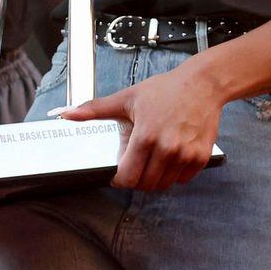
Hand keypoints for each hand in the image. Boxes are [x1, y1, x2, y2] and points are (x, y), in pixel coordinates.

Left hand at [60, 64, 222, 191]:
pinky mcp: (201, 157)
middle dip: (137, 178)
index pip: (128, 178)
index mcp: (145, 136)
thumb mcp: (128, 97)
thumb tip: (67, 114)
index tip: (120, 172)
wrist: (203, 84)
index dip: (120, 179)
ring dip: (156, 177)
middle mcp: (167, 149)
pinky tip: (171, 156)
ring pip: (164, 185)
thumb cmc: (165, 89)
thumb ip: (96, 109)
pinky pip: (183, 180)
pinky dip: (175, 174)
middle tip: (137, 163)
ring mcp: (186, 155)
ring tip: (154, 157)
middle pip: (146, 185)